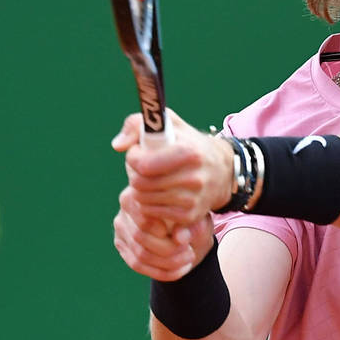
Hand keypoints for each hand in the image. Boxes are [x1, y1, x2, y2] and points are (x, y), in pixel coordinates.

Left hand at [111, 109, 235, 228]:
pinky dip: (148, 204)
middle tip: (143, 168)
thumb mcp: (168, 123)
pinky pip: (151, 214)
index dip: (133, 157)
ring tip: (151, 179)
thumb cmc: (187, 142)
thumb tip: (118, 146)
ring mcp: (192, 200)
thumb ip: (136, 124)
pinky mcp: (189, 216)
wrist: (221, 170)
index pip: (143, 165)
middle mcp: (193, 178)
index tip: (138, 152)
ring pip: (142, 200)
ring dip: (140, 189)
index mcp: (189, 153)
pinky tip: (158, 193)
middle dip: (135, 174)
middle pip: (140, 184)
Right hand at [111, 188, 213, 280]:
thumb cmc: (194, 215)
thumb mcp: (198, 218)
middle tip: (190, 254)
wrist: (189, 223)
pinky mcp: (121, 243)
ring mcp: (121, 225)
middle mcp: (125, 204)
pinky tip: (181, 270)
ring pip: (140, 254)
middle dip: (168, 251)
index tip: (187, 242)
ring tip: (188, 260)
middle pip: (140, 237)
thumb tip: (180, 239)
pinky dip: (161, 272)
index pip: (146, 219)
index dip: (165, 235)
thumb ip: (190, 226)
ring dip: (167, 263)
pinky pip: (137, 264)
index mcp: (143, 189)